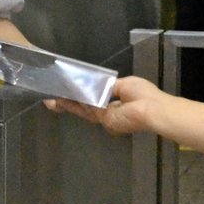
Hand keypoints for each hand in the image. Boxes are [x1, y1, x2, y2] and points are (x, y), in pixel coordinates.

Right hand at [45, 76, 161, 136]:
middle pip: (85, 109)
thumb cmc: (144, 95)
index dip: (82, 99)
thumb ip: (109, 87)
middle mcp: (108, 113)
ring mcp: (105, 118)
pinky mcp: (103, 118)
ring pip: (82, 110)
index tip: (68, 94)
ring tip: (51, 101)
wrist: (152, 109)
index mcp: (116, 105)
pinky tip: (60, 100)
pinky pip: (86, 109)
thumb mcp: (124, 85)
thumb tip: (99, 85)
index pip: (95, 102)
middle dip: (68, 104)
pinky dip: (73, 104)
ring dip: (67, 105)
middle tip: (51, 101)